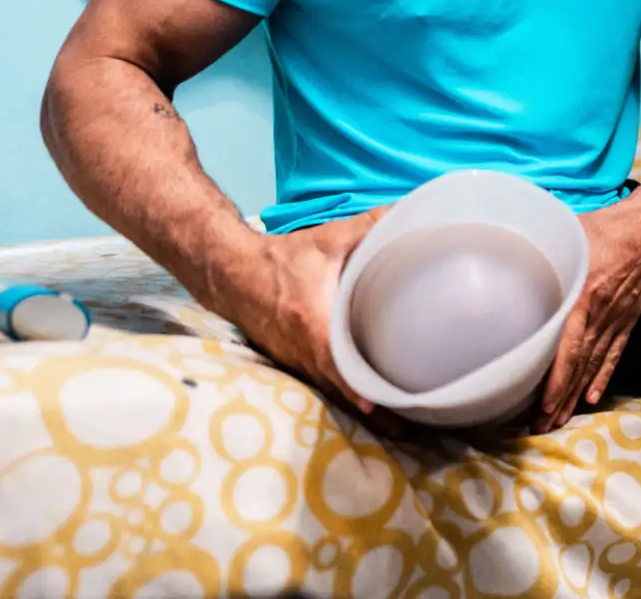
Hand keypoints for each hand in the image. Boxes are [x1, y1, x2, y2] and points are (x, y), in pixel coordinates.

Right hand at [213, 207, 394, 428]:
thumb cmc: (282, 258)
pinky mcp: (294, 364)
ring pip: (331, 392)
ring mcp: (295, 361)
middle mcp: (300, 349)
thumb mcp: (327, 239)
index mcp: (310, 321)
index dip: (353, 384)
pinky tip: (373, 410)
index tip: (375, 404)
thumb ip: (370, 225)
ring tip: (400, 430)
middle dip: (371, 411)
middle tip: (408, 428)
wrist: (230, 274)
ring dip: (361, 411)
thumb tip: (409, 210)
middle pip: (338, 387)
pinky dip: (346, 398)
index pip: (333, 359)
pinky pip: (323, 385)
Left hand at [533, 200, 640, 432]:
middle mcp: (601, 316)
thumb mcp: (568, 235)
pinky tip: (592, 398)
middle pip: (578, 366)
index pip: (568, 348)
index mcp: (584, 296)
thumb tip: (503, 255)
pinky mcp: (628, 320)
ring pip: (593, 366)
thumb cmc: (604, 229)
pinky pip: (613, 354)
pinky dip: (603, 377)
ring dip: (575, 395)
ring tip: (559, 421)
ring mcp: (617, 321)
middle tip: (540, 428)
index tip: (539, 407)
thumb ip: (539, 251)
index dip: (555, 381)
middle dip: (559, 400)